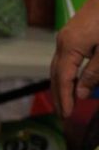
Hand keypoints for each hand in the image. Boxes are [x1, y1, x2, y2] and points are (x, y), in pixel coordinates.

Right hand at [53, 0, 98, 115]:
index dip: (65, 98)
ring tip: (65, 101)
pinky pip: (63, 59)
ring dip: (60, 85)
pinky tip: (72, 80)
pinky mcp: (72, 34)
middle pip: (55, 74)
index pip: (63, 79)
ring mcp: (65, 37)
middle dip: (58, 95)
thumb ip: (94, 72)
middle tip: (63, 114)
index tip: (67, 115)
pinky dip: (65, 73)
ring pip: (57, 67)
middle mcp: (62, 43)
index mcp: (70, 47)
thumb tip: (81, 93)